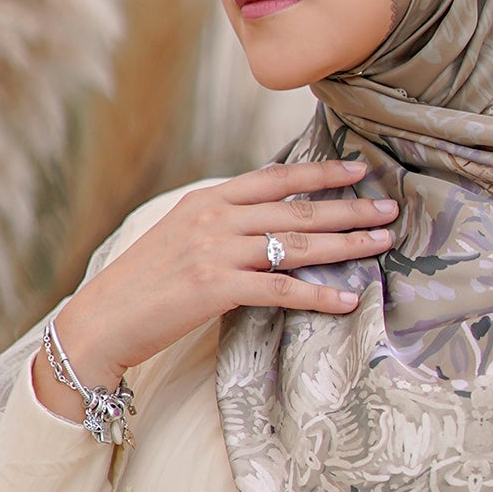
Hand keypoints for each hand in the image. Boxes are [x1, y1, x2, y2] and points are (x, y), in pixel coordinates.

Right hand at [32, 159, 395, 418]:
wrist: (102, 319)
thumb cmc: (144, 285)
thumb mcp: (180, 237)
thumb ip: (221, 224)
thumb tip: (265, 221)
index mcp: (207, 201)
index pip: (275, 178)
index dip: (320, 173)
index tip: (358, 172)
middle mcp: (214, 219)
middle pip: (296, 209)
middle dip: (349, 208)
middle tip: (391, 209)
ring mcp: (215, 252)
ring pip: (296, 244)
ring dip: (346, 244)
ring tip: (382, 243)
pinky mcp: (216, 289)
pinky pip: (281, 289)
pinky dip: (319, 294)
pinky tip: (348, 298)